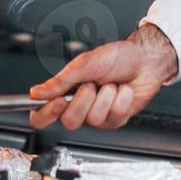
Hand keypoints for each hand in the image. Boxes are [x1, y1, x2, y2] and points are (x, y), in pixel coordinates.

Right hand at [28, 23, 179, 130]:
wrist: (144, 59)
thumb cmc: (115, 58)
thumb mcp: (84, 63)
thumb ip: (60, 81)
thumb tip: (36, 92)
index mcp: (65, 93)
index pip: (42, 116)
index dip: (45, 114)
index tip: (58, 101)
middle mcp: (79, 108)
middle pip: (69, 122)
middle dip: (83, 100)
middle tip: (92, 84)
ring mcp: (97, 116)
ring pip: (93, 119)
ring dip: (105, 95)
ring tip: (111, 84)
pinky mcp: (115, 120)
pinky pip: (114, 116)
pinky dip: (121, 98)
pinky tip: (123, 90)